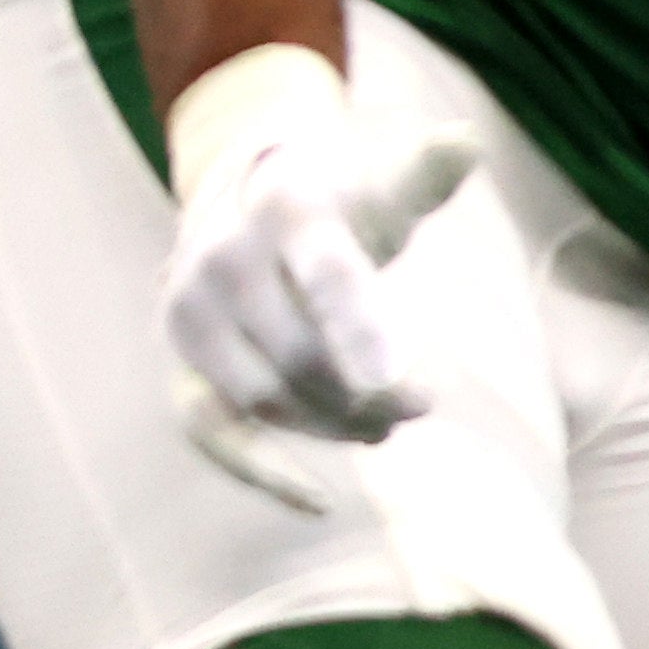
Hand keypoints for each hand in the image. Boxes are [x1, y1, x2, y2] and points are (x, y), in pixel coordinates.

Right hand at [158, 38, 479, 487]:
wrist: (235, 194)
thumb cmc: (334, 200)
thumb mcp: (376, 184)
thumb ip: (424, 174)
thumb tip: (467, 144)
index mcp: (284, 206)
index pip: (326, 272)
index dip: (359, 328)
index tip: (400, 386)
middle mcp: (222, 256)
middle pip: (305, 355)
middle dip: (373, 394)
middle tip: (422, 403)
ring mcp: (191, 311)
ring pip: (269, 397)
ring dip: (337, 424)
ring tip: (386, 425)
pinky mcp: (181, 361)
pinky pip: (210, 431)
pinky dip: (259, 472)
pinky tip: (317, 504)